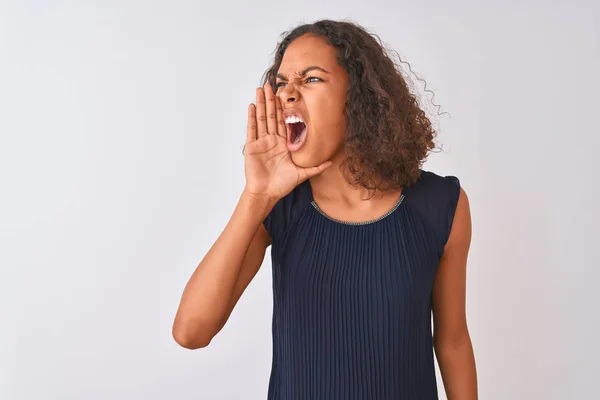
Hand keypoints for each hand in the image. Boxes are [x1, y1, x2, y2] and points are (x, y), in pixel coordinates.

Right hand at [243, 83, 331, 201]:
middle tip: (271, 85)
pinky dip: (252, 117)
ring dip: (261, 103)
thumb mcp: (302, 174)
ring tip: (260, 89)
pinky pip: (252, 129)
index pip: (284, 121)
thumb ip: (316, 167)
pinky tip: (252, 105)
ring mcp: (261, 142)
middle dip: (271, 100)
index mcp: (284, 144)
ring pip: (261, 118)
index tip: (285, 94)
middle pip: (271, 116)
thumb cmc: (282, 185)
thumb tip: (331, 162)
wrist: (267, 193)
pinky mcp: (252, 147)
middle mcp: (272, 140)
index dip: (284, 108)